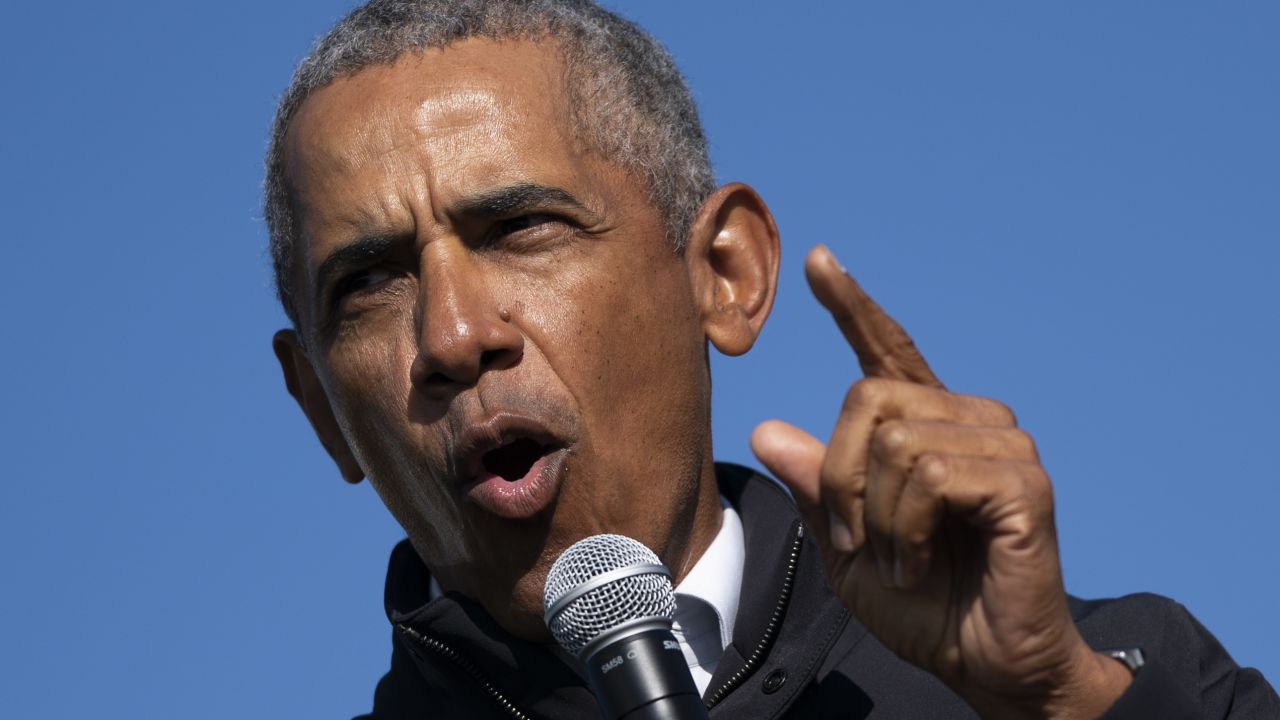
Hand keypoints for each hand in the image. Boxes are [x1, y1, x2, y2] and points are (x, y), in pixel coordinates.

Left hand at [751, 246, 1131, 718]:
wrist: (981, 662)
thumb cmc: (921, 604)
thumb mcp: (844, 546)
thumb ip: (815, 487)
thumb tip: (766, 429)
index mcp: (927, 427)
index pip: (887, 351)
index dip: (852, 306)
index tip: (817, 261)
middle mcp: (969, 420)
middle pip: (868, 400)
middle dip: (840, 481)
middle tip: (855, 543)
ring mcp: (1004, 444)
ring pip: (897, 441)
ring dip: (875, 518)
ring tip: (897, 562)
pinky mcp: (1024, 480)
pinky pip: (932, 477)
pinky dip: (906, 533)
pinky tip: (920, 567)